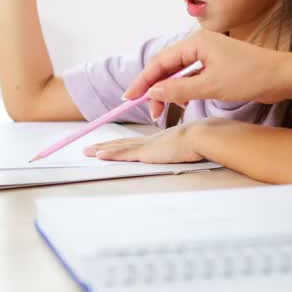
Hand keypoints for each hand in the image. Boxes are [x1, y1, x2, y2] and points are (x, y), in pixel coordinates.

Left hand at [83, 122, 207, 163]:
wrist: (204, 136)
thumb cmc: (203, 139)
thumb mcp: (192, 144)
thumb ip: (187, 147)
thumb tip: (191, 150)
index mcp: (160, 140)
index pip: (135, 143)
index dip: (121, 144)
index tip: (111, 145)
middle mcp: (151, 141)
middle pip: (123, 143)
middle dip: (105, 146)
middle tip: (90, 148)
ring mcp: (148, 146)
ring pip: (119, 147)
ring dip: (102, 150)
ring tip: (88, 152)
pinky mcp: (147, 152)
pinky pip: (124, 153)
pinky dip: (111, 153)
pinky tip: (99, 155)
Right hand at [122, 29, 289, 118]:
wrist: (283, 76)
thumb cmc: (251, 76)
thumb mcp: (211, 86)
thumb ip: (179, 89)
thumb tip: (153, 92)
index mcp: (196, 43)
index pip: (160, 62)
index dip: (143, 80)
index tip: (130, 98)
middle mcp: (200, 46)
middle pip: (167, 67)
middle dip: (154, 89)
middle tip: (149, 111)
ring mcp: (208, 56)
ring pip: (179, 74)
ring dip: (169, 92)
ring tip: (162, 112)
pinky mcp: (217, 67)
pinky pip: (192, 78)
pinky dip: (183, 91)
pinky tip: (181, 104)